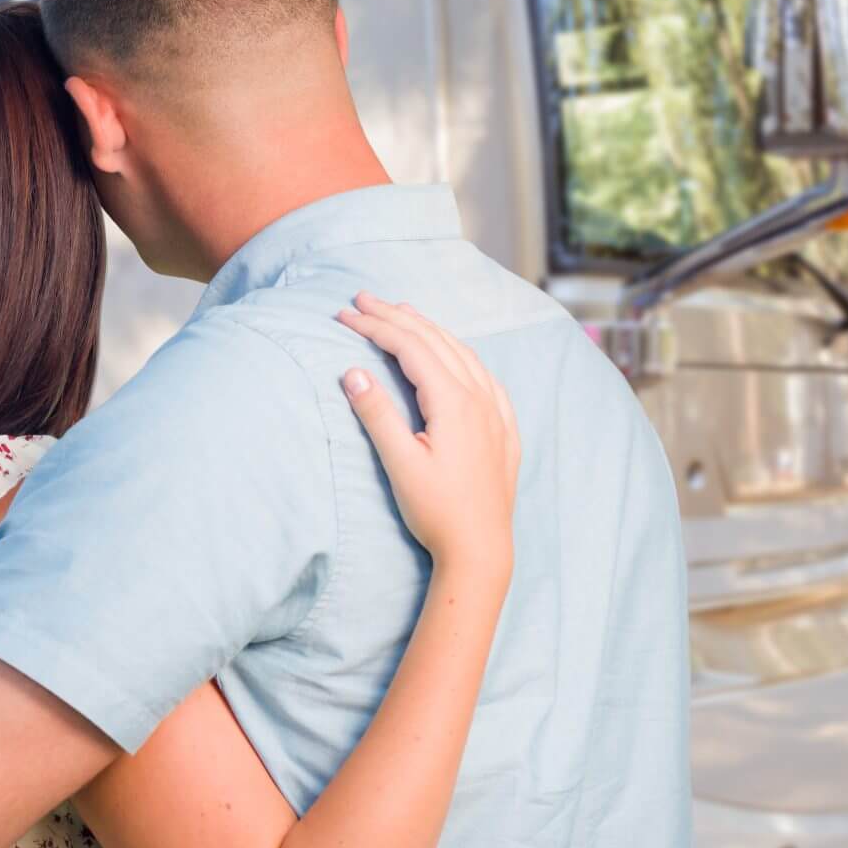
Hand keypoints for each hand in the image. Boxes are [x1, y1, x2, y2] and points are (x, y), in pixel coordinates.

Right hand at [336, 293, 519, 570]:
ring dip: (428, 329)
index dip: (375, 327)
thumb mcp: (400, 463)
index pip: (410, 348)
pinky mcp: (503, 428)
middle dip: (397, 317)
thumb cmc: (437, 511)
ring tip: (401, 312)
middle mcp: (480, 398)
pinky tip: (454, 354)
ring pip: (462, 353)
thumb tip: (353, 372)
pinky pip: (483, 375)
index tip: (343, 314)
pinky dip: (459, 353)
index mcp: (454, 402)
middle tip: (362, 299)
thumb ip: (377, 415)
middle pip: (435, 341)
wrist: (481, 549)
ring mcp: (496, 412)